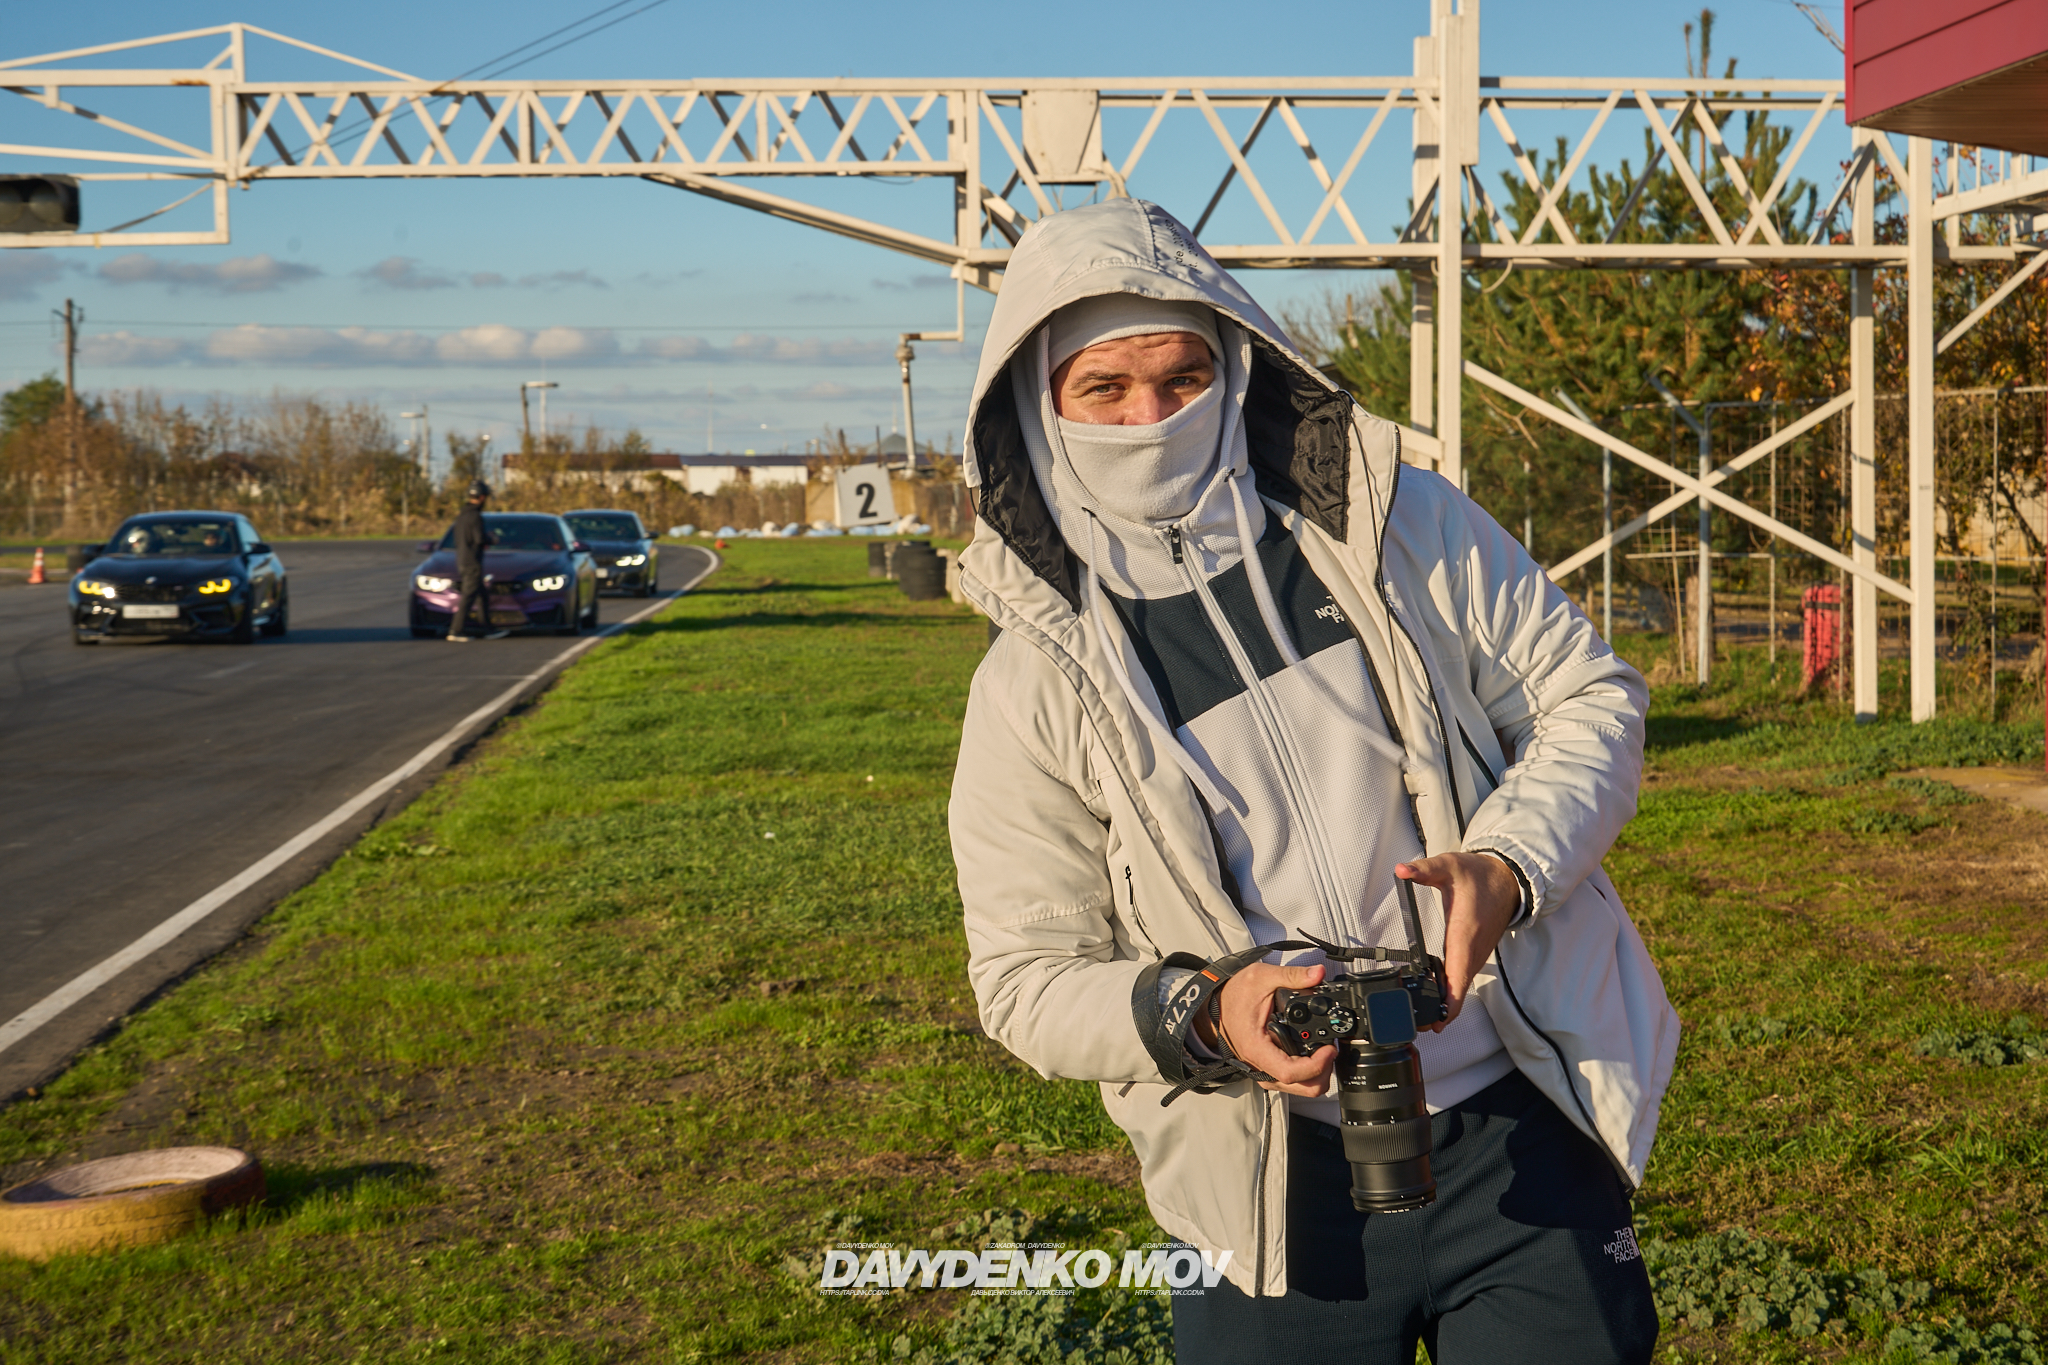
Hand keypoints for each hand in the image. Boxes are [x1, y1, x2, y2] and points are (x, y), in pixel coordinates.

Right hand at [1199, 961, 1336, 1097]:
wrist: (1215, 1007)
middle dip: (1322, 1073)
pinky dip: (1307, 1073)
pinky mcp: (1267, 1069)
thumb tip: (1317, 974)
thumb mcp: (1261, 977)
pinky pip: (1291, 1082)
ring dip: (1316, 1074)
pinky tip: (1312, 1054)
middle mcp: (1259, 1065)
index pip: (1291, 1072)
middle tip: (1330, 1050)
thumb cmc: (1232, 996)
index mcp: (1257, 1047)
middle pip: (1300, 1087)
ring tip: (1323, 1051)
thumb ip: (1291, 976)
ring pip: (1298, 1089)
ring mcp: (1263, 1070)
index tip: (1329, 1049)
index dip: (1316, 1065)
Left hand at [1394, 852, 1520, 1029]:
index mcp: (1464, 933)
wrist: (1508, 879)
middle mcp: (1473, 949)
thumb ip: (1424, 869)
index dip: (1450, 1003)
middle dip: (1442, 1012)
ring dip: (1447, 1003)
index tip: (1439, 1023)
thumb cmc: (1479, 875)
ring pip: (1461, 984)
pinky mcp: (1476, 952)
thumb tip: (1402, 869)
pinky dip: (1452, 989)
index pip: (1458, 977)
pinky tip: (1436, 995)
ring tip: (1425, 1019)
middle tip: (1419, 1027)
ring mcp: (1476, 953)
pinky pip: (1463, 976)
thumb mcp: (1449, 866)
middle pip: (1458, 990)